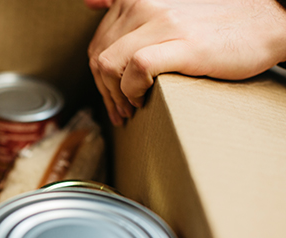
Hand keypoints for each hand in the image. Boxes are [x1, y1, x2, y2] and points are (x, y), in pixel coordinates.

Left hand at [85, 0, 285, 125]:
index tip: (112, 97)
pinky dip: (132, 90)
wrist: (266, 23)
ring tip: (132, 109)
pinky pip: (136, 69)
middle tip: (120, 111)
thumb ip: (126, 7)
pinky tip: (143, 99)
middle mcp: (144, 5)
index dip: (98, 78)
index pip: (97, 44)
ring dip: (115, 95)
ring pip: (109, 64)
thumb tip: (88, 2)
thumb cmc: (215, 25)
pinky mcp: (183, 43)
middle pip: (98, 58)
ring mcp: (163, 23)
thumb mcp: (164, 9)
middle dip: (104, 91)